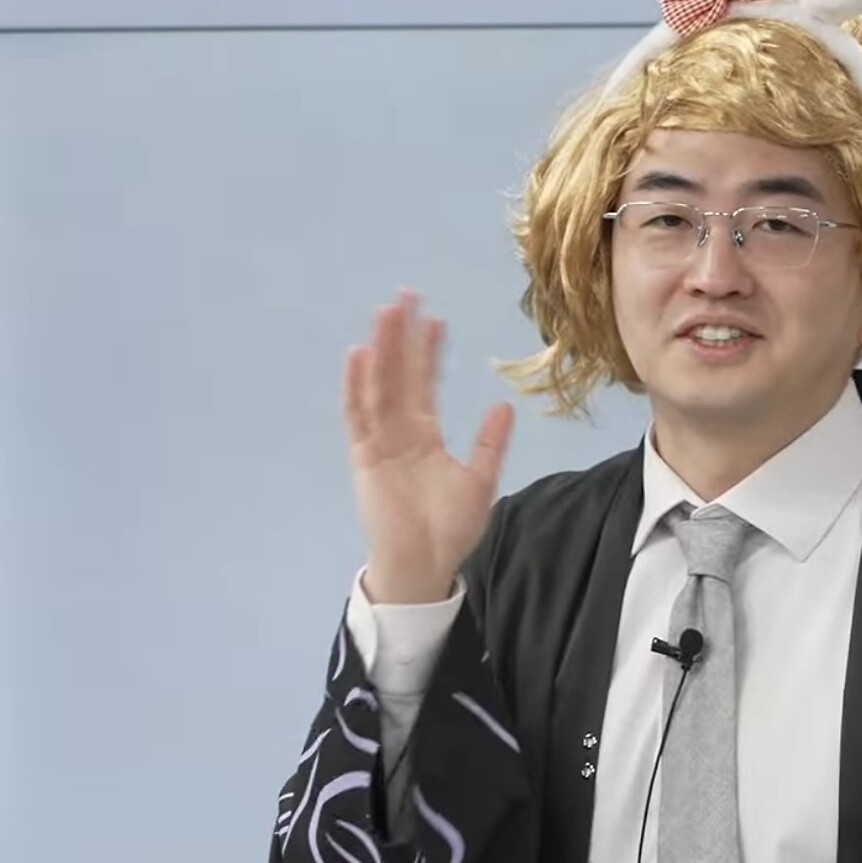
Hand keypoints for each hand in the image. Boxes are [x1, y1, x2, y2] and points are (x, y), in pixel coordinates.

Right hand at [344, 291, 513, 604]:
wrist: (424, 567)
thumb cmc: (450, 530)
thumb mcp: (480, 482)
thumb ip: (489, 444)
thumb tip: (504, 405)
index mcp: (425, 436)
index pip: (425, 384)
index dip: (429, 352)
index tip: (435, 318)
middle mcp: (400, 432)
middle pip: (399, 375)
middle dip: (402, 337)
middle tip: (405, 295)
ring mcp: (379, 443)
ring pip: (379, 387)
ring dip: (381, 351)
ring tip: (385, 314)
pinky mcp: (364, 458)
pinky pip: (358, 417)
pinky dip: (357, 387)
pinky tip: (360, 356)